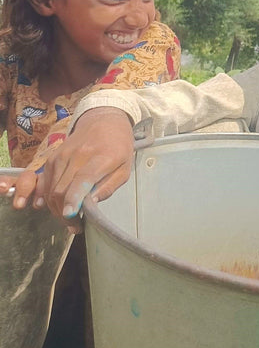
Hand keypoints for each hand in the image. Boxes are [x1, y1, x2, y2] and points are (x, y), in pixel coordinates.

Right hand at [34, 108, 135, 228]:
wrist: (104, 120)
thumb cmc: (118, 146)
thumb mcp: (125, 168)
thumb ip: (109, 187)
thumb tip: (90, 204)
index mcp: (102, 157)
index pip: (83, 179)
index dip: (74, 198)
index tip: (70, 215)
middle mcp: (77, 155)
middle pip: (62, 189)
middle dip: (65, 213)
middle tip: (75, 226)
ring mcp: (61, 155)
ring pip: (50, 189)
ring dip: (56, 209)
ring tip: (68, 219)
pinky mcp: (52, 157)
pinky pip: (44, 182)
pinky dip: (47, 198)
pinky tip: (54, 208)